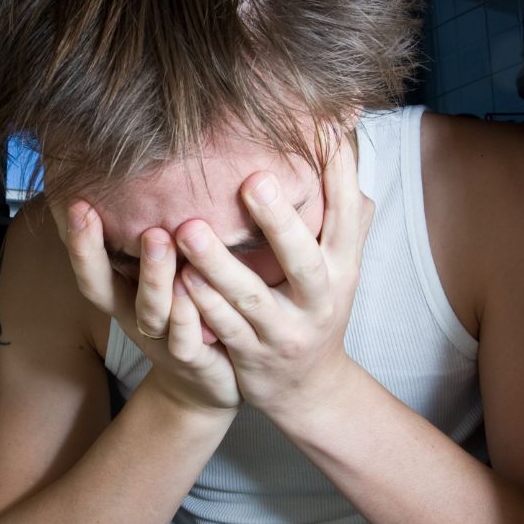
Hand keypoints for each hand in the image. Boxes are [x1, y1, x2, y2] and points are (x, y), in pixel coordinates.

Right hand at [60, 202, 241, 411]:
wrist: (208, 385)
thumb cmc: (187, 320)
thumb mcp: (164, 282)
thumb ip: (156, 244)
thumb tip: (150, 184)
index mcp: (125, 298)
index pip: (93, 270)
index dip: (81, 244)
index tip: (77, 205)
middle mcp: (138, 319)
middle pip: (110, 291)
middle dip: (103, 253)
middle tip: (113, 209)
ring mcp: (164, 343)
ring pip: (153, 312)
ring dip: (153, 276)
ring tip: (160, 237)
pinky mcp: (195, 363)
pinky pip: (188, 342)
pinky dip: (188, 319)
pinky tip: (194, 290)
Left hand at [173, 133, 372, 419]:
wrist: (309, 390)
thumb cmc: (317, 307)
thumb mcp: (342, 266)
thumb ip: (346, 214)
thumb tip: (347, 142)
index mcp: (344, 270)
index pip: (347, 219)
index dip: (340, 178)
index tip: (325, 133)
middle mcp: (320, 301)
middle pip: (303, 262)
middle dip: (279, 223)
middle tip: (253, 180)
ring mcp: (284, 333)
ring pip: (251, 299)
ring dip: (219, 265)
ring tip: (189, 229)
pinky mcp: (250, 357)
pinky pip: (222, 330)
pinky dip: (200, 307)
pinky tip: (176, 281)